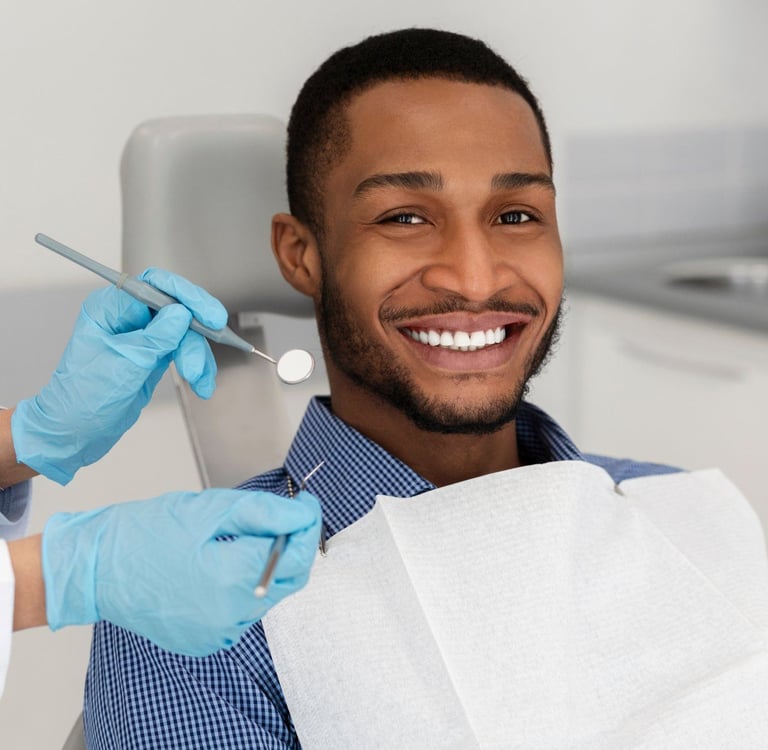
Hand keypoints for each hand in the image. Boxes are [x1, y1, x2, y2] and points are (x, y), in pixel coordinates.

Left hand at [11, 268, 226, 483]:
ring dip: (198, 356)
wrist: (75, 432)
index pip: (155, 285)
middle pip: (177, 308)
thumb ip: (155, 337)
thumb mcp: (124, 365)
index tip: (209, 316)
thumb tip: (182, 313)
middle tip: (212, 346)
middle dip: (195, 333)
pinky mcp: (155, 355)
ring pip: (186, 333)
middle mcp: (128, 317)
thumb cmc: (83, 398)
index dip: (186, 296)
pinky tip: (201, 384)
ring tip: (198, 380)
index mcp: (110, 308)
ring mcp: (143, 336)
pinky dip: (198, 367)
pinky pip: (185, 351)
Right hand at [42, 488, 320, 655]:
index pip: (297, 554)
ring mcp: (217, 634)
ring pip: (268, 597)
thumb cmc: (145, 532)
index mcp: (232, 579)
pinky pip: (243, 614)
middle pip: (290, 580)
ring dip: (269, 568)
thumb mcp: (211, 509)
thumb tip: (304, 514)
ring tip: (243, 540)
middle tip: (284, 518)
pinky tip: (222, 567)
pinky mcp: (205, 642)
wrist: (94, 569)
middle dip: (295, 547)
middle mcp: (230, 615)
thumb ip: (265, 513)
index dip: (308, 525)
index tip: (307, 504)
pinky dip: (245, 590)